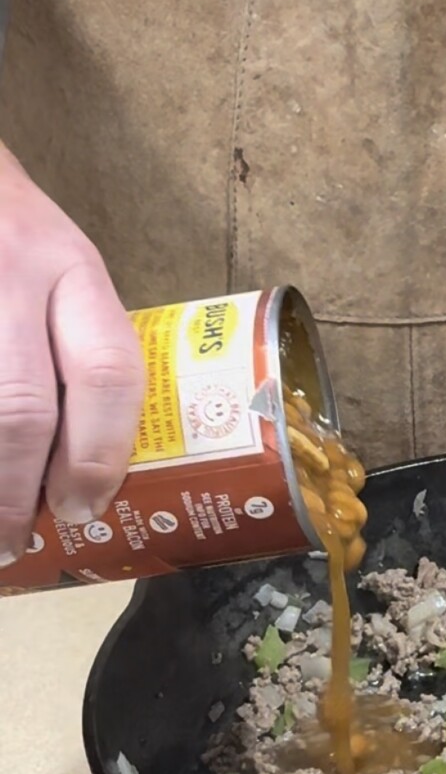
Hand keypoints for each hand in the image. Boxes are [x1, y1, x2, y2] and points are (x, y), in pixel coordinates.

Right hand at [0, 146, 144, 562]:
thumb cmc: (12, 232)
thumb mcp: (63, 265)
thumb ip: (79, 342)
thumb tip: (93, 461)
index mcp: (72, 272)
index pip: (107, 372)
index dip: (99, 453)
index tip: (86, 507)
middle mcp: (14, 279)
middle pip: (21, 407)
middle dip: (19, 490)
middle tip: (17, 541)